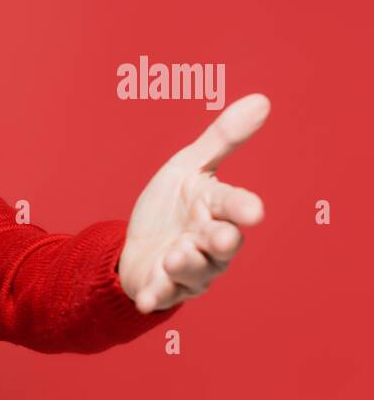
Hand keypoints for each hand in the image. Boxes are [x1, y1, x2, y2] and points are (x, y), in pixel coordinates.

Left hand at [117, 93, 269, 312]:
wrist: (138, 242)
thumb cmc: (171, 205)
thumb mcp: (188, 167)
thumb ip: (222, 139)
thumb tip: (261, 100)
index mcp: (216, 209)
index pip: (234, 205)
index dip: (243, 208)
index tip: (254, 212)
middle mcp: (209, 242)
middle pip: (222, 243)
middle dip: (221, 240)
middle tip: (219, 237)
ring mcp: (189, 268)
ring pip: (195, 271)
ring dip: (186, 265)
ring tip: (173, 255)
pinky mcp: (164, 287)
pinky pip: (162, 294)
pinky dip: (155, 295)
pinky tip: (144, 299)